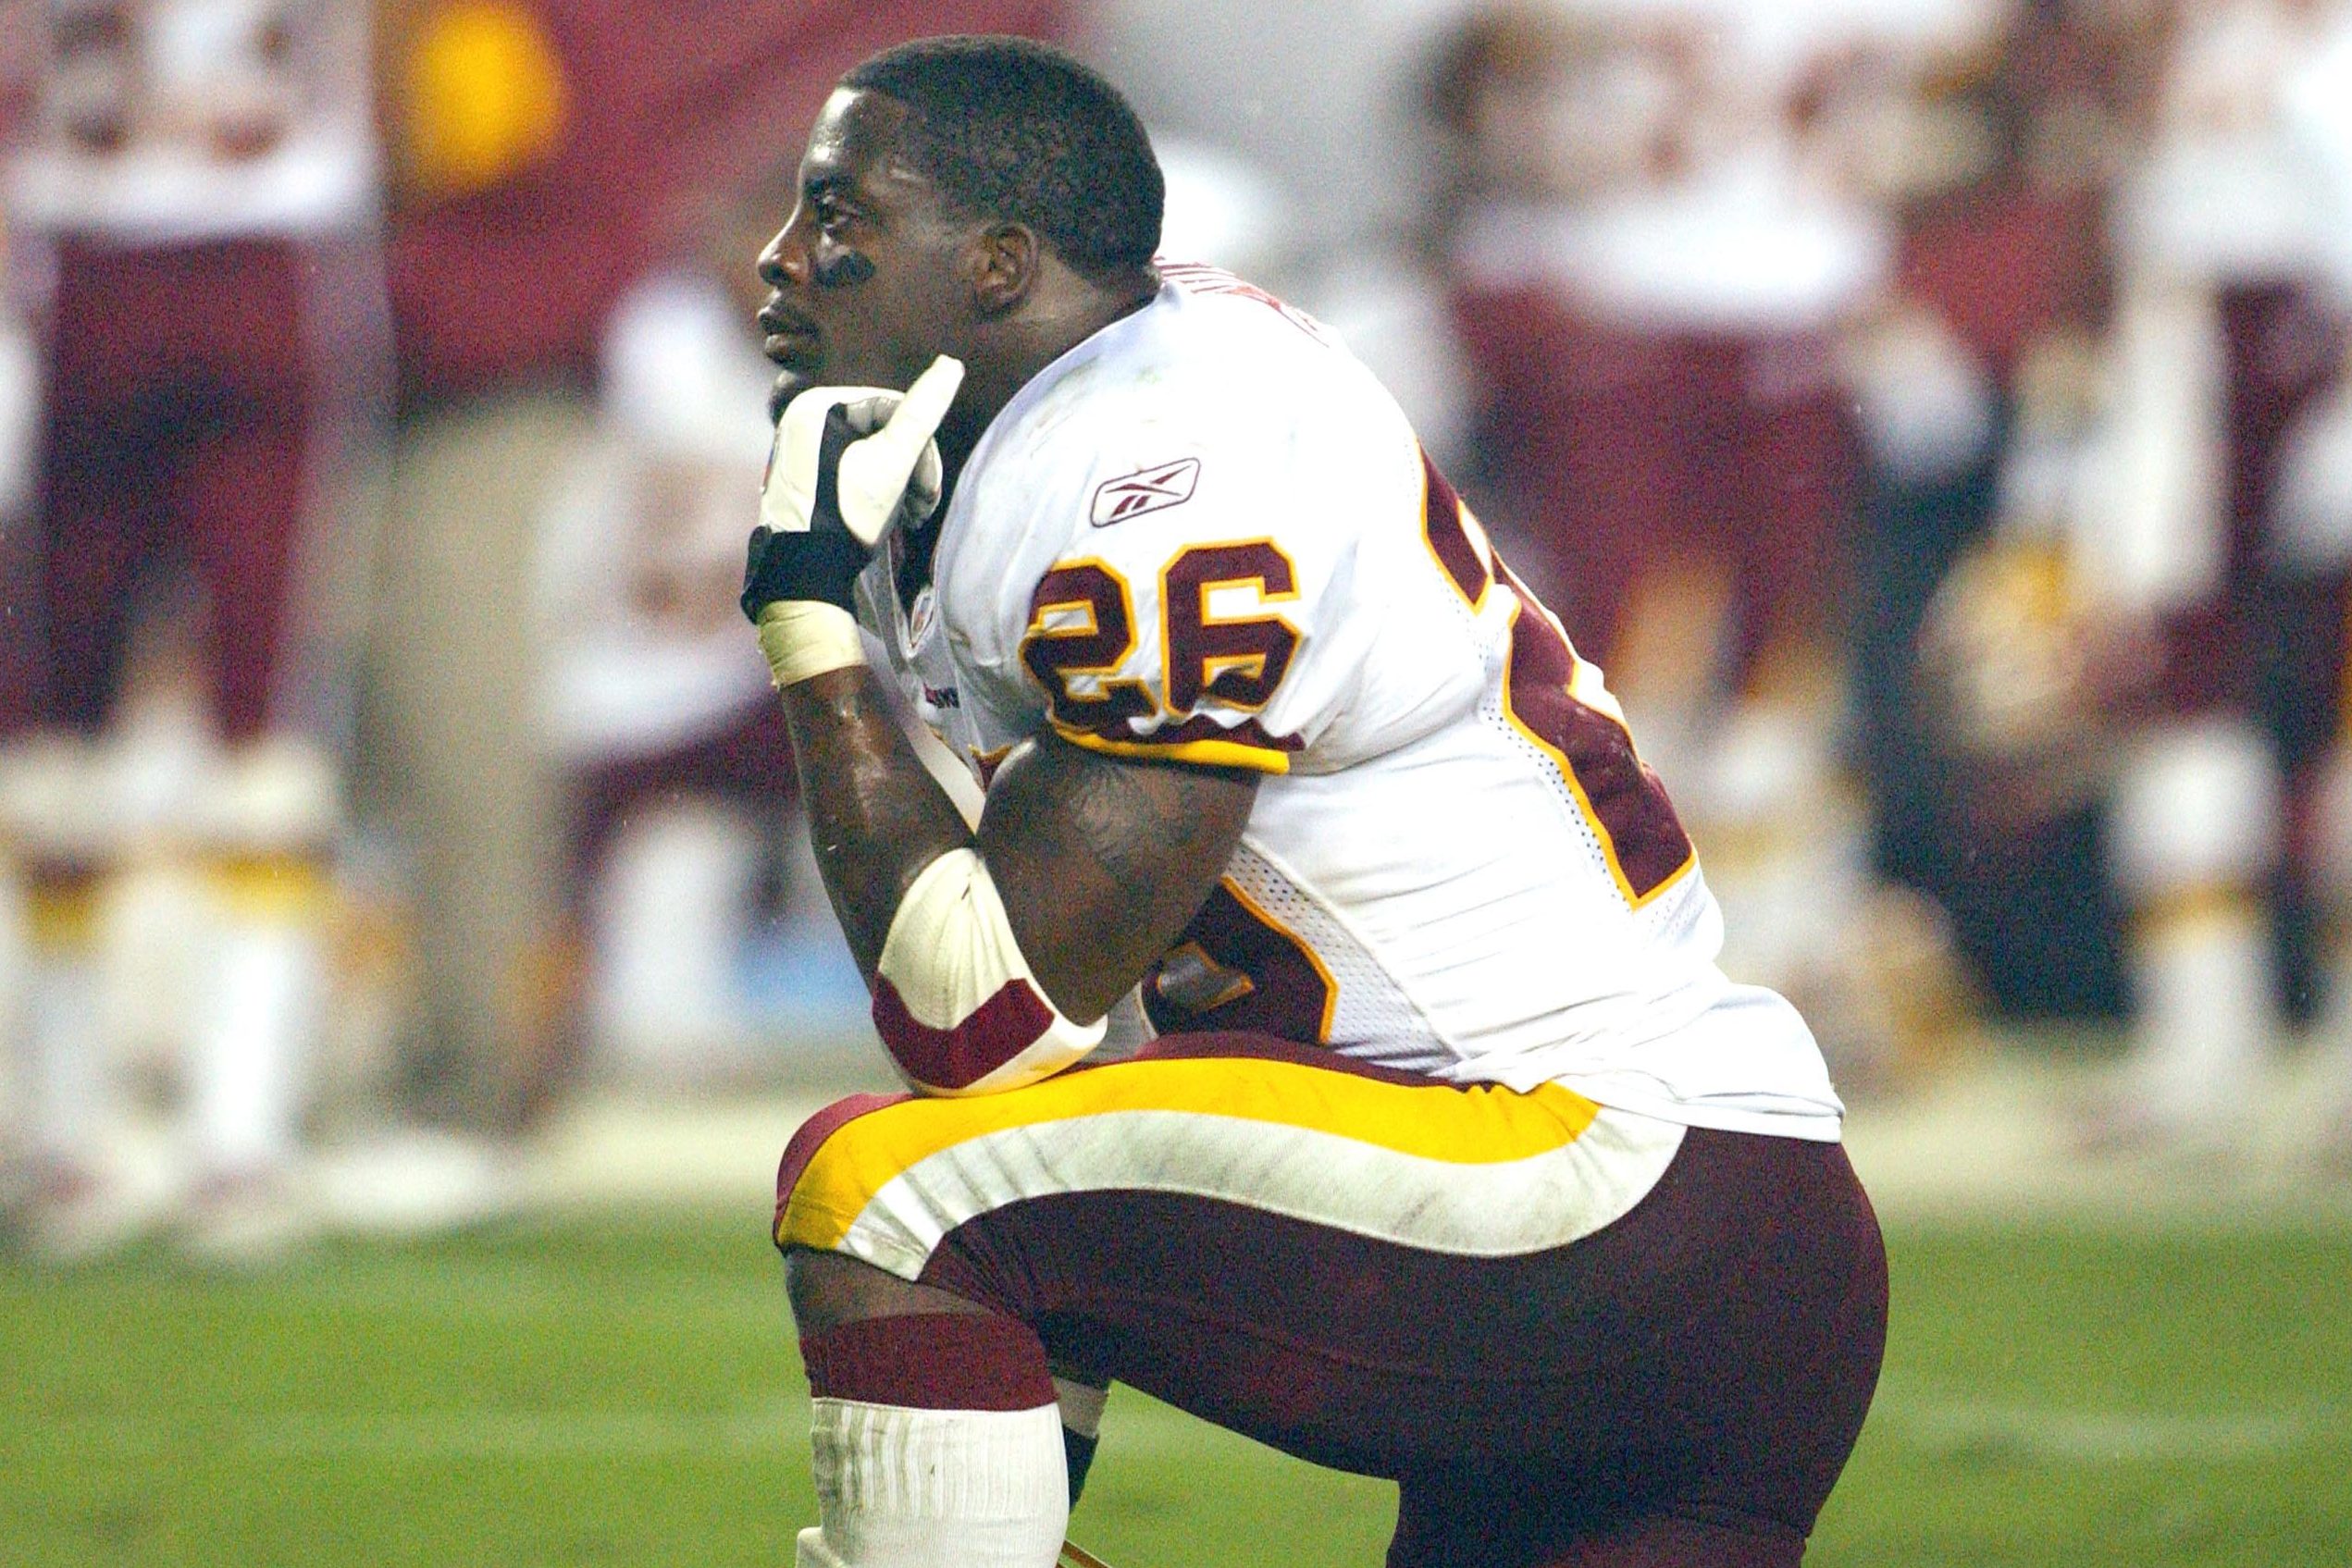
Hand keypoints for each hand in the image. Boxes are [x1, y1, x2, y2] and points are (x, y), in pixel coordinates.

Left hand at [741, 355, 964, 617]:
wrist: (805, 573)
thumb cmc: (848, 512)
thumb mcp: (893, 461)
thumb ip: (923, 411)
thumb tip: (951, 363)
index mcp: (817, 406)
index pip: (893, 407)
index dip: (921, 447)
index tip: (930, 487)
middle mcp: (801, 421)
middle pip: (882, 431)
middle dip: (912, 469)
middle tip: (924, 506)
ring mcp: (799, 451)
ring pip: (871, 453)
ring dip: (902, 483)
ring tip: (912, 516)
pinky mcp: (803, 479)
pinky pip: (852, 471)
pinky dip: (879, 491)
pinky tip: (891, 517)